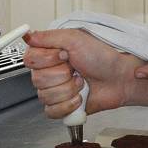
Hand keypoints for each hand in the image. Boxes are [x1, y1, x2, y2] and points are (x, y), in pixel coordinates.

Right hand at [23, 29, 144, 118]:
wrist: (120, 78)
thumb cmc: (103, 57)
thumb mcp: (75, 38)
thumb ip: (48, 37)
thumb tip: (28, 36)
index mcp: (49, 53)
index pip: (29, 60)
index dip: (48, 60)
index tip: (64, 55)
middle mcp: (50, 71)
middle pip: (37, 80)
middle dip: (62, 76)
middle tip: (76, 69)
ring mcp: (55, 90)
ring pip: (45, 96)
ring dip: (68, 90)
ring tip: (81, 82)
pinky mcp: (62, 106)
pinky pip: (52, 112)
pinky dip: (69, 105)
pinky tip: (79, 97)